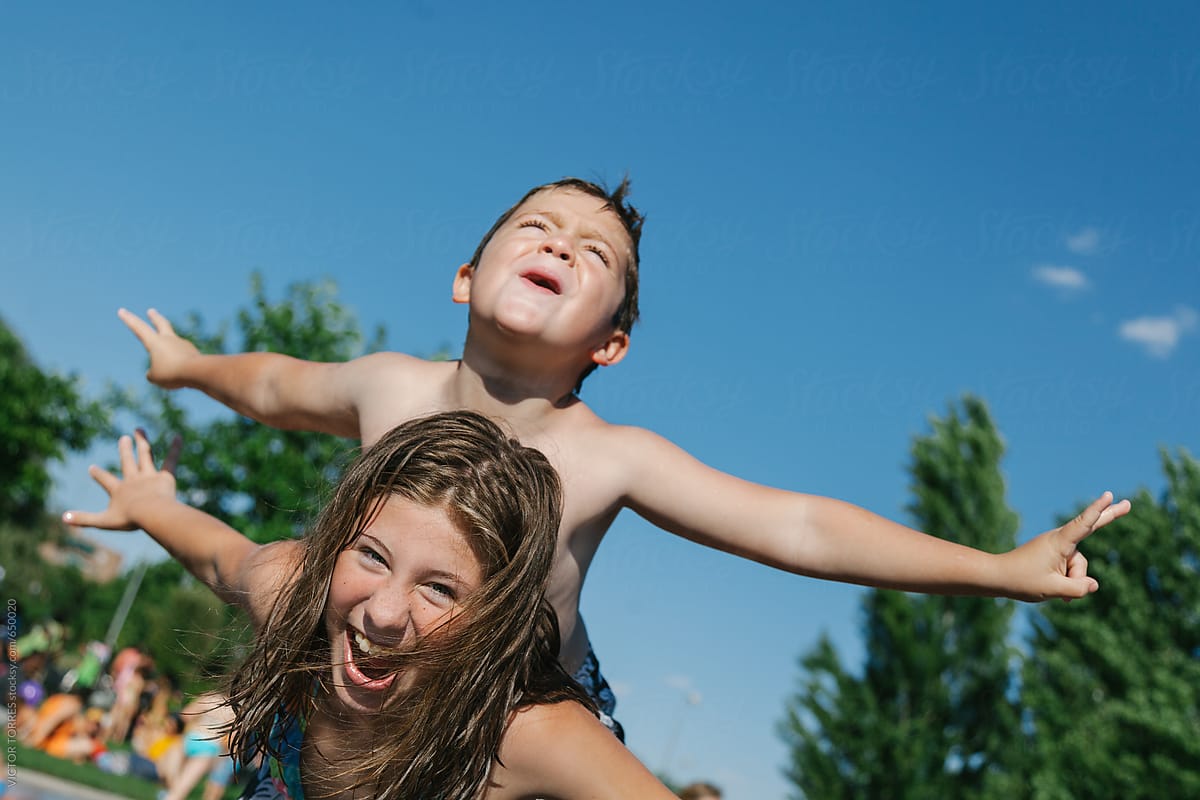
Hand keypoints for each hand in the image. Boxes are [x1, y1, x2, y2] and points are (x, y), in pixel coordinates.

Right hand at [62, 431, 177, 530]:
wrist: (150, 512)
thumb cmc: (128, 518)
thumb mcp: (103, 521)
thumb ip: (84, 519)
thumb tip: (62, 518)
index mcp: (119, 490)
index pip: (105, 480)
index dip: (98, 474)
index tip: (92, 467)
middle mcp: (133, 479)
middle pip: (127, 461)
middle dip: (125, 450)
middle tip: (123, 438)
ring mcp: (149, 476)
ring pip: (145, 455)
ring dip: (142, 442)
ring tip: (139, 429)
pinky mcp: (165, 477)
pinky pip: (171, 460)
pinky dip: (175, 448)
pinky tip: (179, 436)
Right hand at [118, 308, 199, 388]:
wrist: (199, 372)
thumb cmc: (173, 373)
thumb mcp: (156, 377)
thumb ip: (153, 374)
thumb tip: (158, 372)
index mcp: (155, 342)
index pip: (139, 328)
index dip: (129, 320)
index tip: (121, 310)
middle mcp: (170, 340)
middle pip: (162, 324)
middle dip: (155, 317)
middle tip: (151, 311)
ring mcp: (183, 345)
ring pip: (173, 349)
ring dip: (170, 358)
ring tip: (171, 371)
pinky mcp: (194, 354)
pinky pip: (184, 362)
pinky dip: (181, 367)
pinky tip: (185, 376)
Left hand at [1001, 491, 1130, 601]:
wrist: (998, 577)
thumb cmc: (1022, 581)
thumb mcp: (1054, 590)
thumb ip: (1078, 588)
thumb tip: (1094, 584)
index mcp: (1059, 543)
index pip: (1083, 524)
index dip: (1098, 510)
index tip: (1109, 495)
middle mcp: (1060, 540)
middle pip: (1090, 529)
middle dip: (1110, 516)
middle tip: (1129, 504)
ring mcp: (1057, 547)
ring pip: (1078, 566)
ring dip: (1072, 581)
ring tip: (1056, 594)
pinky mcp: (1054, 555)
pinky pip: (1070, 569)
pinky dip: (1067, 581)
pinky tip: (1061, 595)